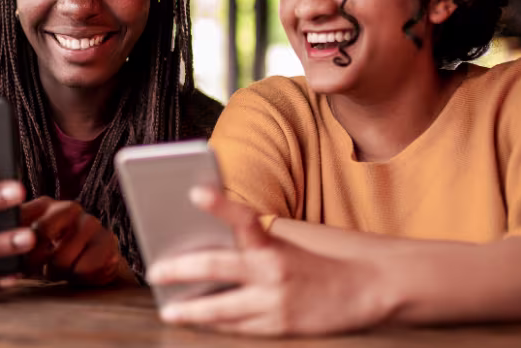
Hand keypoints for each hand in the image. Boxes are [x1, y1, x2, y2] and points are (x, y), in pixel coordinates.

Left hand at [19, 196, 129, 285]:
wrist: (93, 262)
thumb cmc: (54, 254)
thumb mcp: (29, 245)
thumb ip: (14, 242)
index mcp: (45, 205)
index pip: (22, 218)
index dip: (16, 243)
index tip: (17, 261)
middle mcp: (69, 208)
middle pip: (42, 232)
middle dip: (37, 259)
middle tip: (41, 270)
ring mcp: (90, 222)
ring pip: (63, 257)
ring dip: (59, 272)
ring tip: (63, 270)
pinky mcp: (108, 240)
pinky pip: (85, 268)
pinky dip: (80, 277)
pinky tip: (80, 271)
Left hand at [146, 187, 392, 335]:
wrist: (365, 290)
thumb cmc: (315, 264)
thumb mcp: (286, 245)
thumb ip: (249, 247)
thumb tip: (201, 251)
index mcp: (274, 244)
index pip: (243, 217)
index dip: (220, 204)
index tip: (195, 191)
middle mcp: (272, 271)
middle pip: (215, 268)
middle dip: (179, 269)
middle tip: (154, 270)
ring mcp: (274, 303)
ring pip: (220, 308)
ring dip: (189, 309)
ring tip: (168, 309)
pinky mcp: (280, 327)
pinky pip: (237, 328)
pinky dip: (215, 324)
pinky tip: (198, 322)